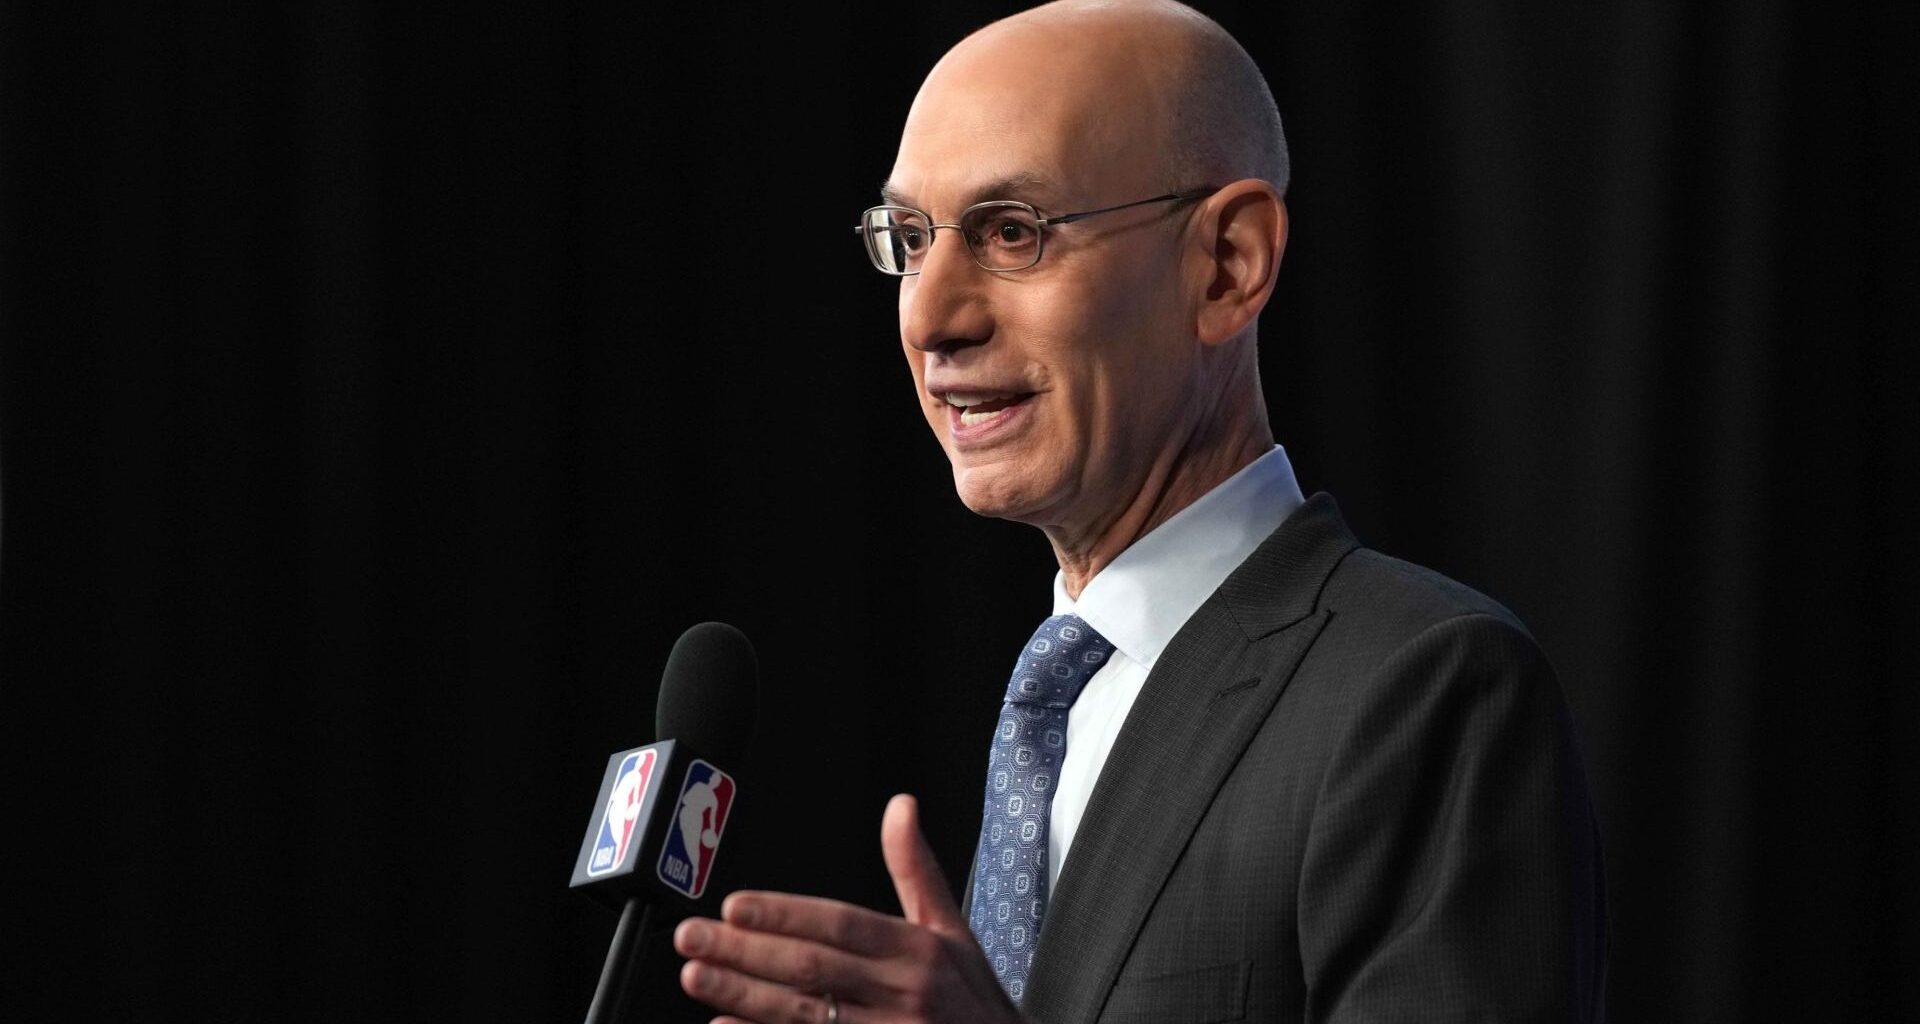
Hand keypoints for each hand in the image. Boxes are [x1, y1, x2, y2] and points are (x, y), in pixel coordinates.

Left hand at [675, 794, 1022, 1023]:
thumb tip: (901, 806)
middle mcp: (902, 993)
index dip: (786, 914)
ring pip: (804, 1013)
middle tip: (690, 935)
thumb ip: (916, 869)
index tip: (734, 905)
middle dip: (745, 951)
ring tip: (696, 976)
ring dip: (743, 995)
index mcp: (918, 949)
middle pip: (812, 968)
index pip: (841, 924)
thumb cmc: (975, 1000)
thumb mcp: (954, 929)